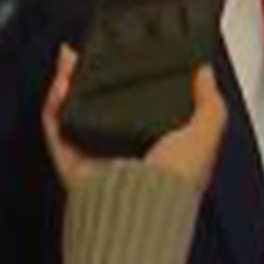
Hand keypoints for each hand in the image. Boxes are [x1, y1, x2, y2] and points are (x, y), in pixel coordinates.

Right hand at [41, 45, 227, 193]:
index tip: (127, 55)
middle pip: (101, 106)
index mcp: (158, 147)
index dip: (132, 81)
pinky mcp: (72, 164)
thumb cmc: (175, 183)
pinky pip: (57, 131)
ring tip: (71, 60)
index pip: (141, 107)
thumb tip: (205, 73)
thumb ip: (209, 104)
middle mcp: (125, 152)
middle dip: (93, 77)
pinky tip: (61, 83)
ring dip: (70, 85)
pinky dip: (54, 107)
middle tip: (89, 53)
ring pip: (76, 113)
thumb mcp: (205, 135)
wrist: (140, 210)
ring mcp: (96, 158)